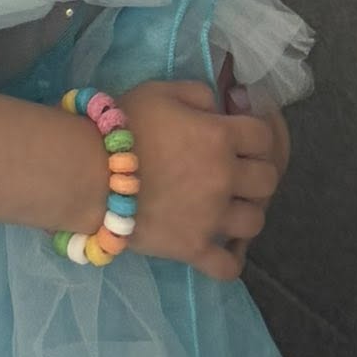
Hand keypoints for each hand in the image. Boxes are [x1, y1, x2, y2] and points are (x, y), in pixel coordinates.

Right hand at [116, 80, 282, 281]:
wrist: (88, 171)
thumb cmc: (123, 125)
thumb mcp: (162, 91)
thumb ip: (200, 95)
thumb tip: (221, 110)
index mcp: (219, 136)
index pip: (263, 137)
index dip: (256, 133)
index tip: (240, 135)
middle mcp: (224, 178)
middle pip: (267, 180)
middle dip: (255, 170)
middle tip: (235, 169)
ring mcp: (211, 218)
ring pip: (256, 221)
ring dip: (246, 210)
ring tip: (228, 205)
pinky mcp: (193, 249)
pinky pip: (230, 266)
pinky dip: (233, 257)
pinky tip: (226, 245)